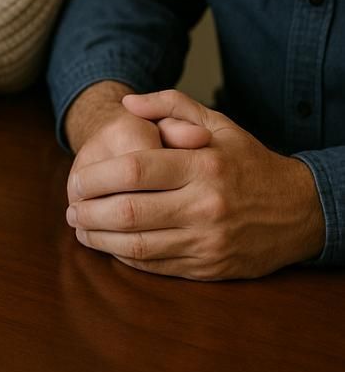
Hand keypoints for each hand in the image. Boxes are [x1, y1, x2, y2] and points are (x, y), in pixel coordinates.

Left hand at [67, 90, 325, 279]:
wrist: (301, 210)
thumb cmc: (248, 163)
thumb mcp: (219, 125)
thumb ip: (172, 106)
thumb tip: (128, 103)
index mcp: (203, 165)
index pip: (134, 171)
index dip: (95, 178)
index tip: (77, 181)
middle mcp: (205, 205)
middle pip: (128, 212)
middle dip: (89, 211)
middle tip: (71, 208)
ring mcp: (207, 240)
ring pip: (136, 245)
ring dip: (99, 238)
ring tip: (81, 227)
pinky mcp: (208, 267)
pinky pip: (154, 265)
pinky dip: (125, 256)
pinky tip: (110, 244)